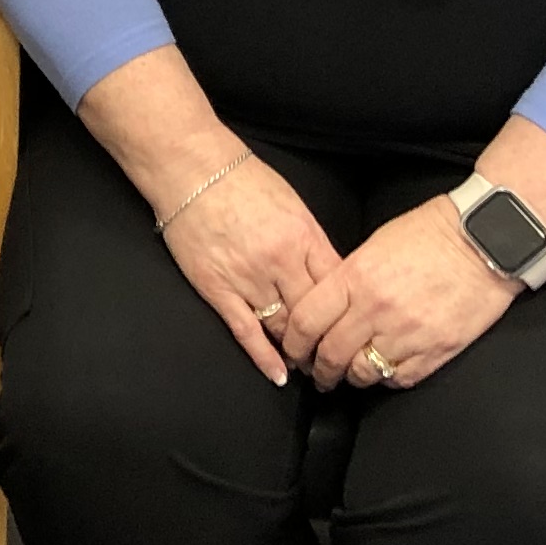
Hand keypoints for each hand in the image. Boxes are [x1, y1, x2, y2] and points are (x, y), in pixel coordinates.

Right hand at [155, 153, 343, 388]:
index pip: (336, 287)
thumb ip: (313, 243)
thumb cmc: (243, 182)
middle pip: (314, 314)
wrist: (191, 169)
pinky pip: (245, 331)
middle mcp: (279, 261)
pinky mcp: (217, 289)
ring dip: (298, 349)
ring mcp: (247, 278)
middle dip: (328, 339)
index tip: (355, 330)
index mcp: (303, 237)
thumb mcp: (293, 206)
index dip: (348, 313)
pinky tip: (278, 375)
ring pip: (283, 327)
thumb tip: (333, 277)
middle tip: (337, 358)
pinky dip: (264, 357)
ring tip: (309, 364)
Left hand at [276, 197, 518, 393]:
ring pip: (363, 373)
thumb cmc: (431, 234)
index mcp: (356, 278)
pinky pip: (400, 378)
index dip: (294, 343)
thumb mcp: (374, 245)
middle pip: (331, 355)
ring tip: (350, 374)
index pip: (307, 322)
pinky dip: (387, 378)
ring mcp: (408, 333)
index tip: (294, 350)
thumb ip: (348, 279)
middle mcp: (377, 310)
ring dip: (352, 377)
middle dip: (319, 369)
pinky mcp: (437, 350)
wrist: (485, 239)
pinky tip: (385, 369)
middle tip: (318, 373)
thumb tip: (329, 307)